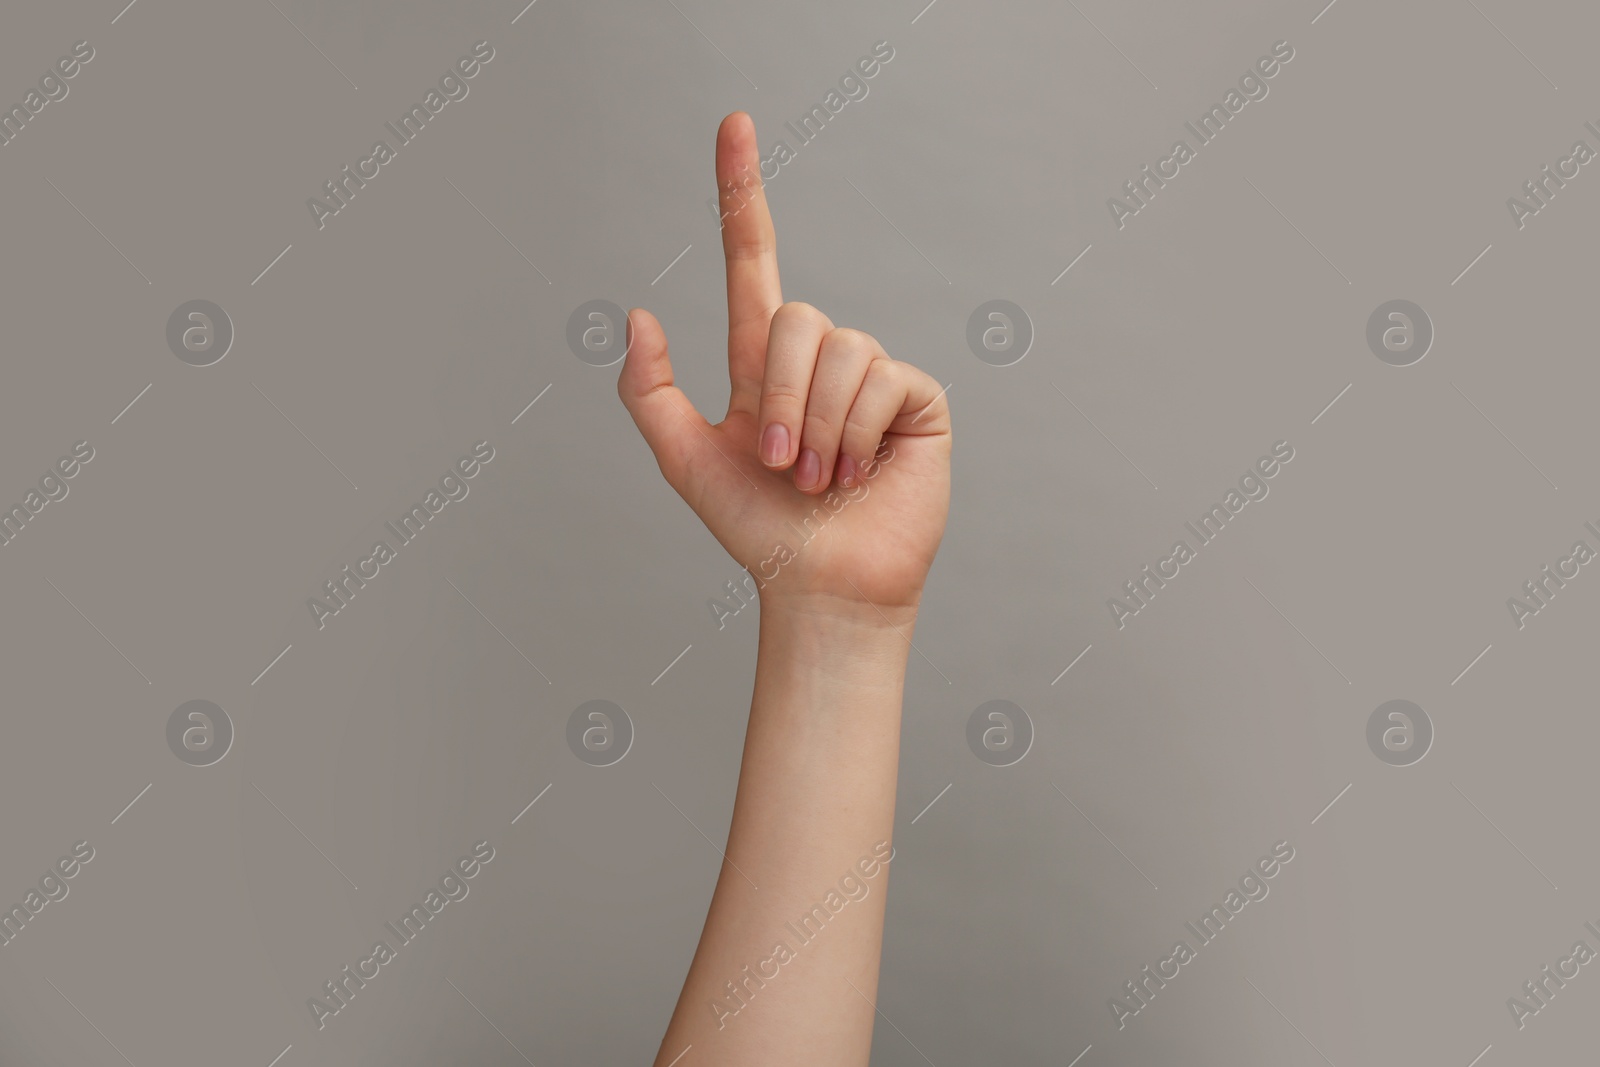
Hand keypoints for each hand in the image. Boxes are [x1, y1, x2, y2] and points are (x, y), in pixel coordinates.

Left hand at [618, 112, 951, 617]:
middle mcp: (819, 358)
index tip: (733, 124)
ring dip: (819, 427)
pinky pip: (883, 380)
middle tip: (779, 465)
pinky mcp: (915, 399)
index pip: (751, 259)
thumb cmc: (756, 531)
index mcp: (763, 362)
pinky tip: (859, 473)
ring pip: (841, 350)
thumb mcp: (683, 460)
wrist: (820, 585)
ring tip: (819, 479)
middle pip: (795, 317)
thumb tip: (637, 314)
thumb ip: (651, 391)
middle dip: (780, 397)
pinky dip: (858, 433)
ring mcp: (871, 375)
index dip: (739, 194)